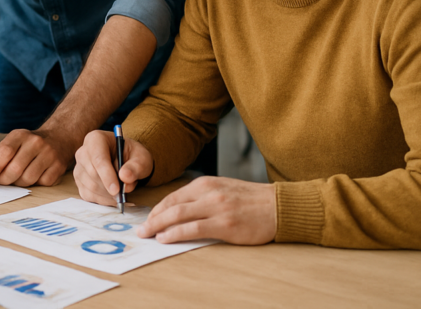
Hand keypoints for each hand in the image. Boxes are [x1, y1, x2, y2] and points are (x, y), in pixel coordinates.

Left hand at [0, 128, 76, 187]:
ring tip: (17, 179)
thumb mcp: (11, 143)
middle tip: (0, 183)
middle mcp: (36, 142)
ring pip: (28, 179)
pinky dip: (35, 184)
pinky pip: (42, 183)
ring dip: (18, 184)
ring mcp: (49, 154)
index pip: (4, 152)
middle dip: (4, 180)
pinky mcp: (59, 166)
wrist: (58, 137)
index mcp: (20, 135)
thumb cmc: (28, 145)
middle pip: (15, 169)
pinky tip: (34, 176)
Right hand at [73, 130, 152, 204]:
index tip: (117, 190)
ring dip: (108, 194)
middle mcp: (83, 152)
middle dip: (110, 187)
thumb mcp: (142, 158)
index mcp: (96, 139)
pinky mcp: (79, 182)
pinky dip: (103, 200)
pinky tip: (113, 197)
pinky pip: (89, 195)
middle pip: (93, 174)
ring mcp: (79, 168)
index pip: (98, 158)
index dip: (107, 175)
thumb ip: (136, 166)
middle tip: (125, 192)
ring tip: (122, 191)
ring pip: (91, 186)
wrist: (126, 161)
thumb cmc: (132, 156)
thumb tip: (125, 177)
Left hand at [138, 176, 275, 244]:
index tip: (148, 219)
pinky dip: (175, 234)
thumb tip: (179, 210)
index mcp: (205, 183)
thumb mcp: (222, 189)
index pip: (173, 196)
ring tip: (148, 235)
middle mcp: (208, 193)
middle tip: (141, 229)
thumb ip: (202, 197)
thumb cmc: (251, 200)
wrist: (279, 206)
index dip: (157, 209)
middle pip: (171, 206)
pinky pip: (193, 229)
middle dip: (152, 218)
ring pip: (178, 216)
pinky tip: (166, 238)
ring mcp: (216, 208)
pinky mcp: (225, 224)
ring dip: (158, 226)